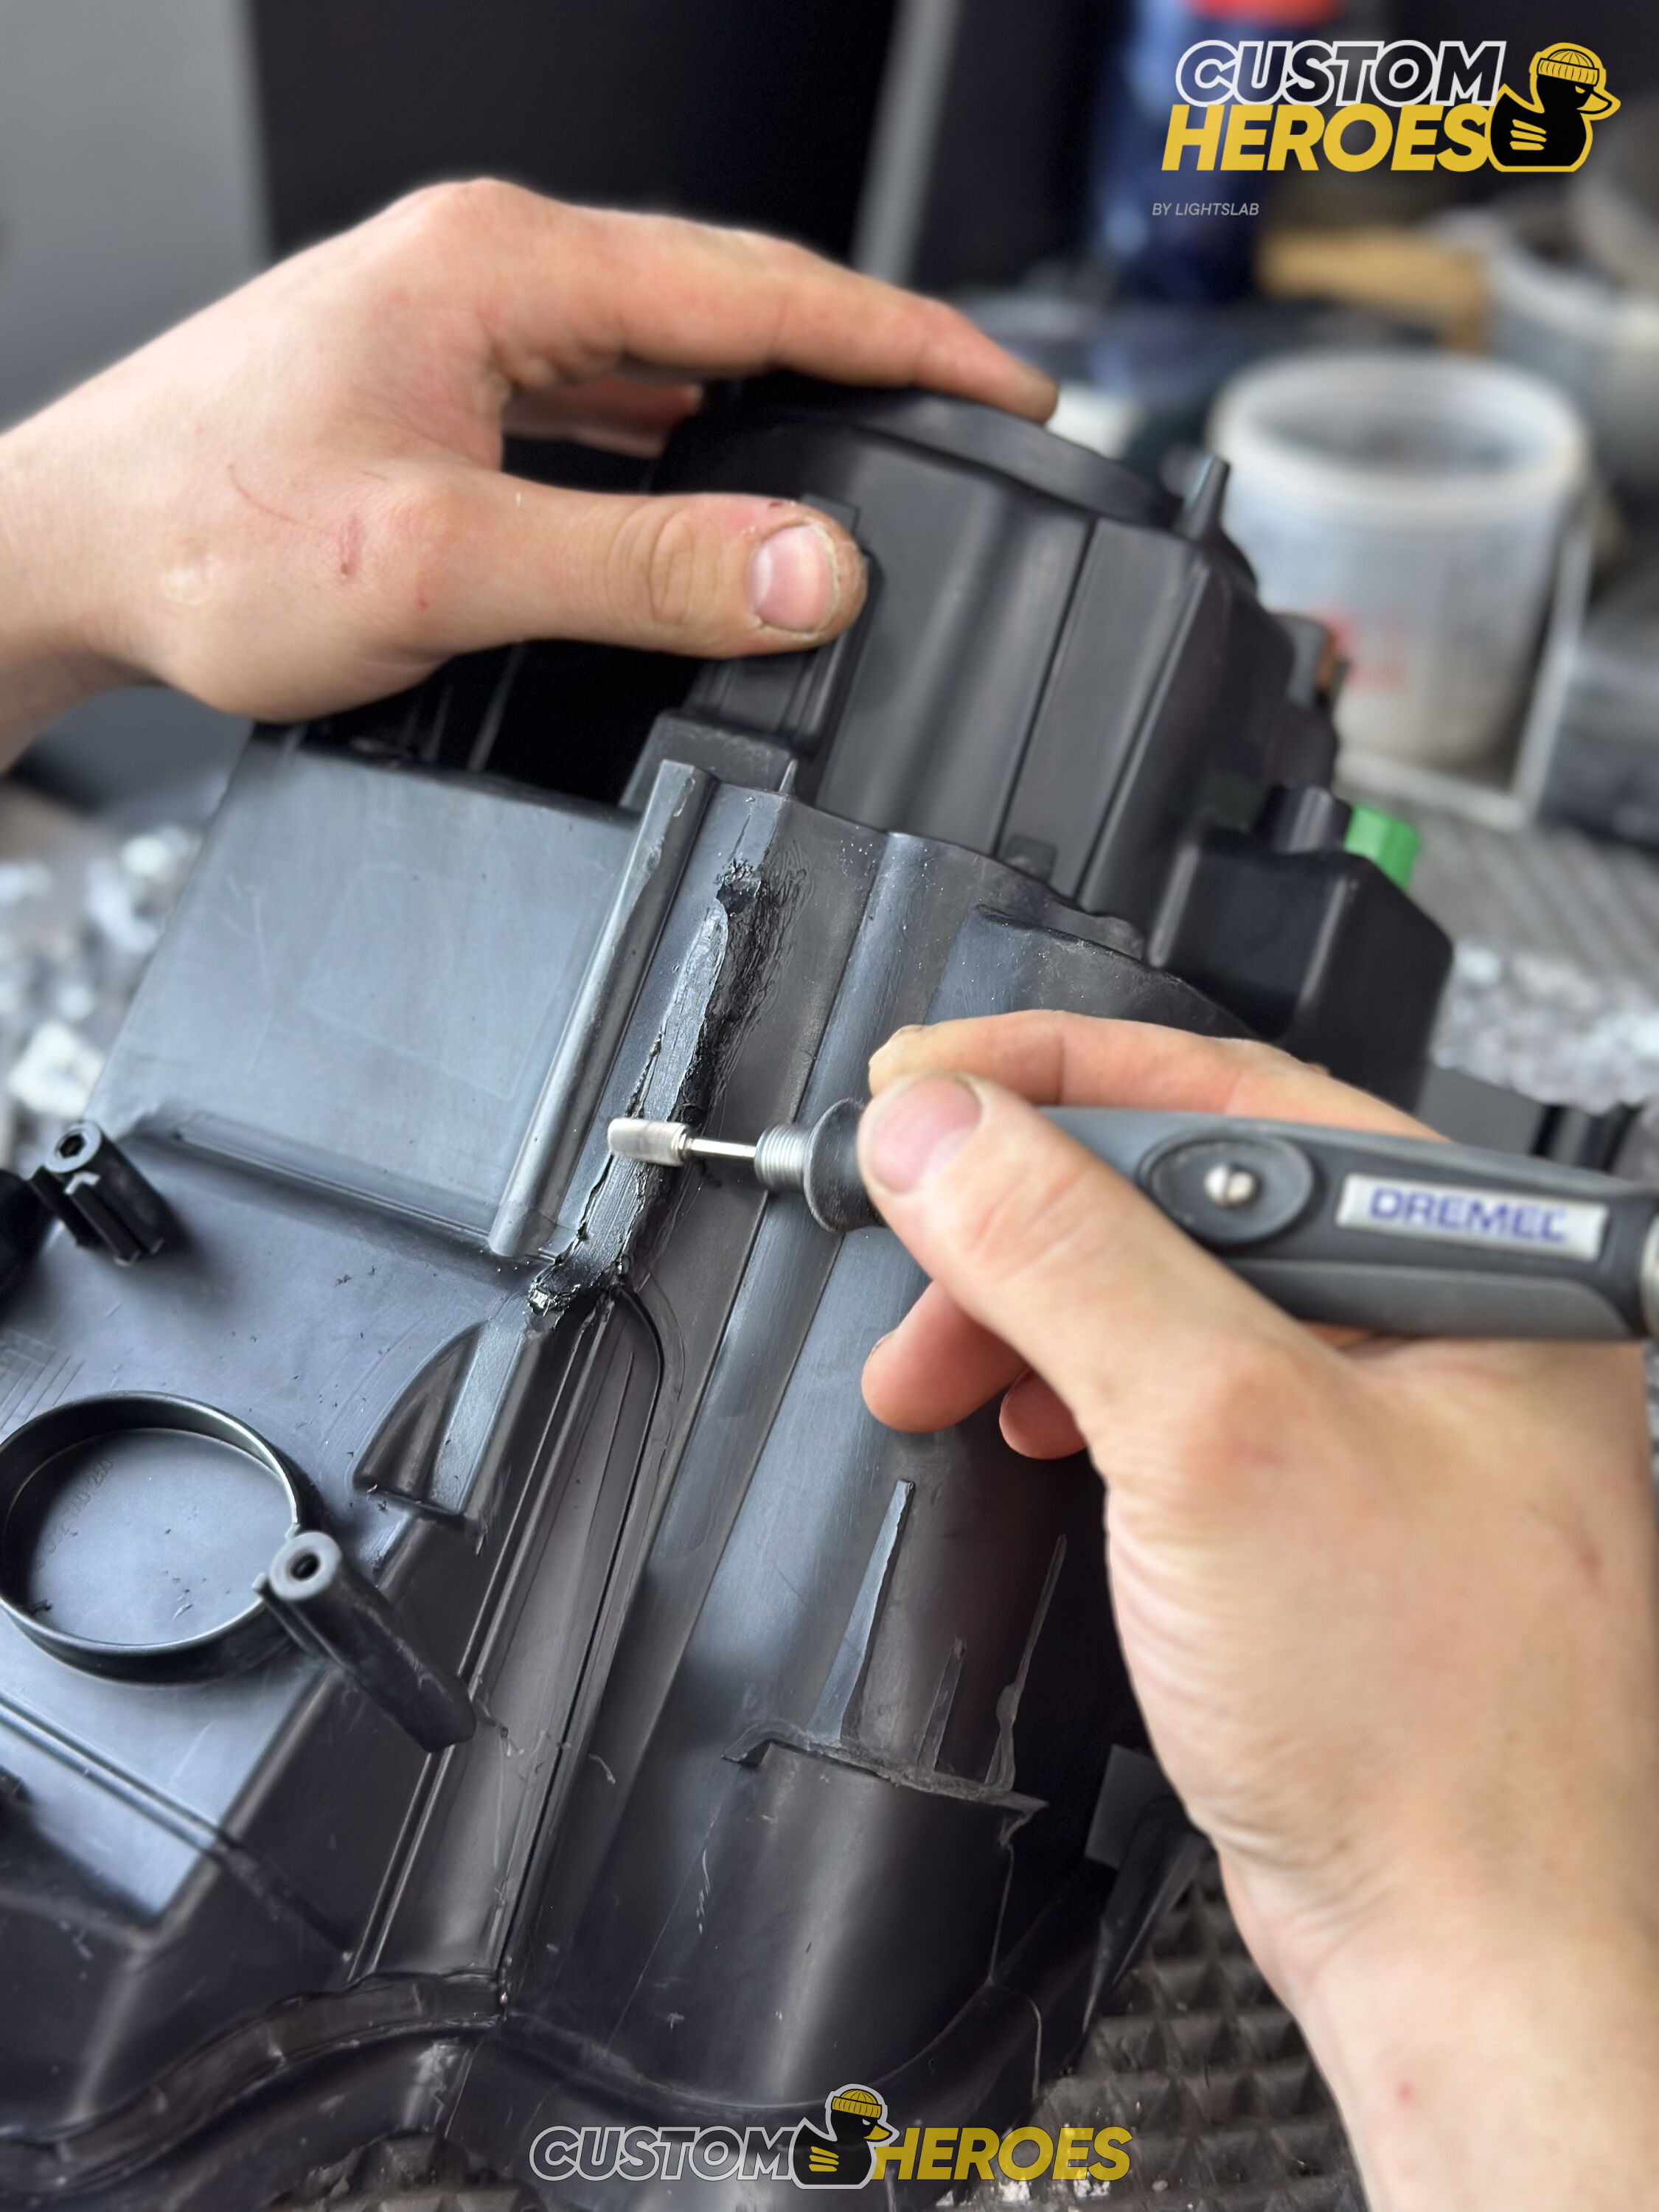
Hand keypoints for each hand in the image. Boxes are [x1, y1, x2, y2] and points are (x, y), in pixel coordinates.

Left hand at [0, 182, 1051, 756]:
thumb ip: (638, 565)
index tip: (1011, 384)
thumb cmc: (200, 539)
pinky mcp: (433, 386)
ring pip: (663, 353)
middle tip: (967, 425)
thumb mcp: (441, 562)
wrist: (60, 560)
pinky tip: (708, 496)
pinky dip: (677, 444)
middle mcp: (485, 272)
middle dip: (858, 363)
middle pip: (725, 301)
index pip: (761, 283)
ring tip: (871, 462)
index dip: (905, 337)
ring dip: (768, 405)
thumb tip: (812, 565)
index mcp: (502, 266)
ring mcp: (457, 325)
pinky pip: (599, 402)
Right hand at [858, 1011, 1658, 2211]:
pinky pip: (1176, 1394)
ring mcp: (1379, 1415)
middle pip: (1183, 1191)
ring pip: (1166, 1296)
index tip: (921, 1088)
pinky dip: (1079, 1395)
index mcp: (1464, 1252)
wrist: (1469, 1954)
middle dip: (1019, 1218)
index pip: (1230, 1089)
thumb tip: (943, 1130)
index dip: (1049, 1076)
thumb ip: (1066, 1256)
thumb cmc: (1430, 1730)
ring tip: (936, 1364)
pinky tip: (1030, 1426)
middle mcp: (1435, 1318)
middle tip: (906, 1240)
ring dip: (1031, 1312)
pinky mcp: (1322, 1504)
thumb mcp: (1213, 1435)